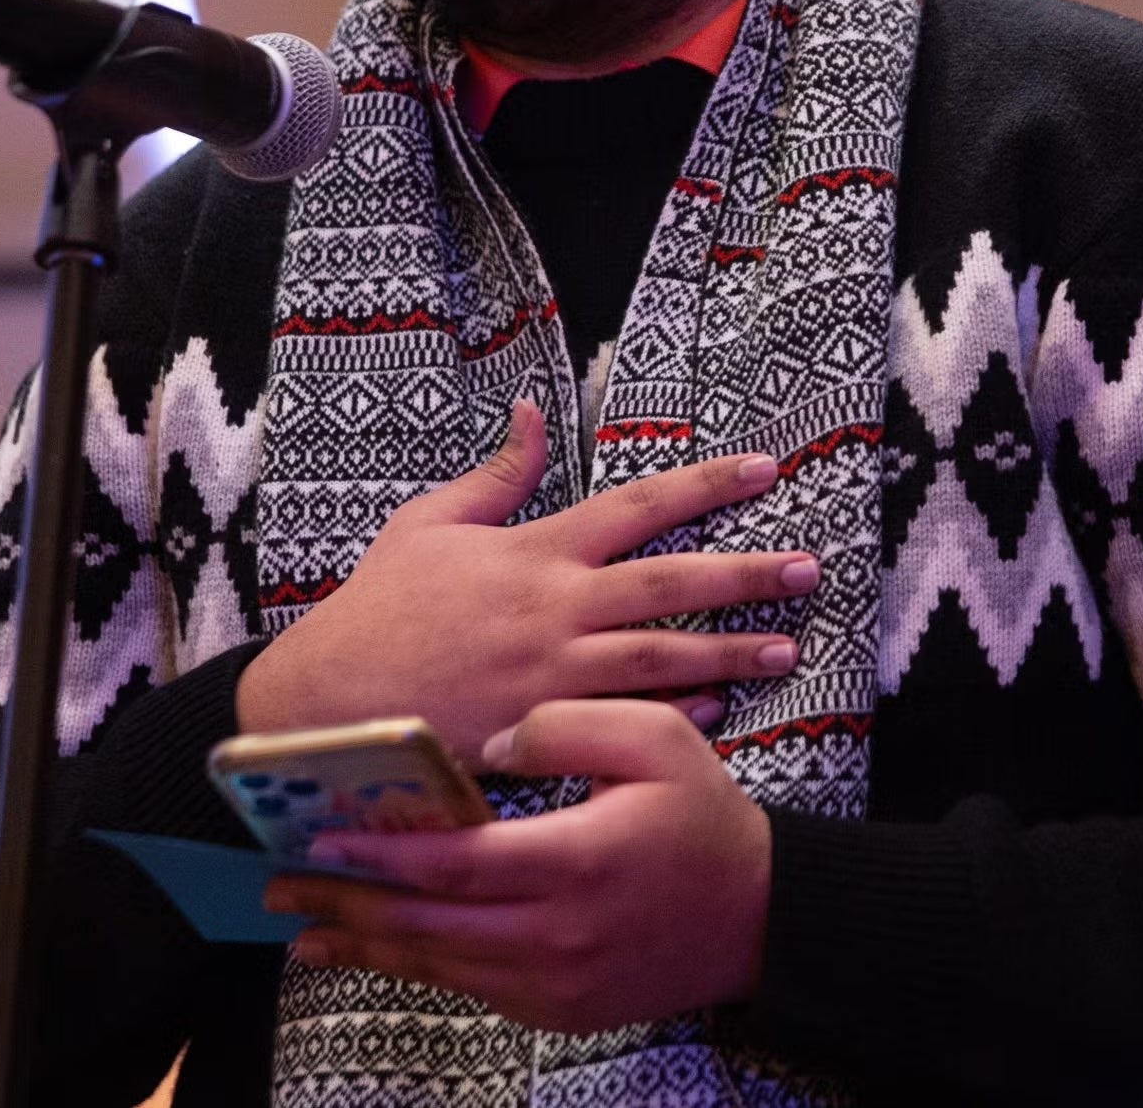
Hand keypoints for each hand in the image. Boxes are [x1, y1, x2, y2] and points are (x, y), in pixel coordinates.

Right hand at [235, 402, 816, 763]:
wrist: (334, 699)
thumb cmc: (379, 608)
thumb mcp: (430, 522)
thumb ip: (497, 475)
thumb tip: (533, 412)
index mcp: (537, 550)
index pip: (639, 504)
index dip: (707, 483)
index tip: (765, 468)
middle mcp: (557, 607)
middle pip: (670, 584)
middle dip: (745, 575)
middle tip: (808, 570)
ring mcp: (556, 674)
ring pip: (662, 658)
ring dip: (729, 652)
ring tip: (788, 649)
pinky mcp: (546, 729)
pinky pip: (626, 720)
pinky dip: (675, 714)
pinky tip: (719, 710)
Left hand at [263, 699, 772, 1033]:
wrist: (760, 917)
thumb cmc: (702, 816)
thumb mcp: (654, 738)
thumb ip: (564, 726)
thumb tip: (482, 748)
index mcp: (573, 864)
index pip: (453, 863)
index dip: (381, 852)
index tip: (321, 834)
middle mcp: (555, 937)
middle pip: (425, 927)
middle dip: (345, 904)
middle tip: (279, 884)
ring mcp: (555, 985)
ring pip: (437, 967)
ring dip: (365, 945)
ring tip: (302, 925)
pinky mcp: (557, 1010)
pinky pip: (468, 988)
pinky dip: (414, 968)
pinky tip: (374, 949)